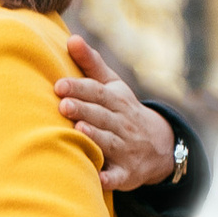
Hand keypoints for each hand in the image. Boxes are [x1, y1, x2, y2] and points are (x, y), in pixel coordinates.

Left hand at [54, 33, 180, 193]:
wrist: (158, 146)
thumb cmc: (122, 110)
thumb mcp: (113, 86)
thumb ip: (91, 64)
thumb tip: (71, 38)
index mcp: (117, 101)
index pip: (98, 92)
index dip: (80, 88)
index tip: (59, 85)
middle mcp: (122, 124)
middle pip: (102, 116)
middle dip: (84, 110)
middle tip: (63, 105)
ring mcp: (126, 149)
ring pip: (109, 142)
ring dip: (95, 137)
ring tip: (78, 129)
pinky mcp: (126, 174)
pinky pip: (118, 177)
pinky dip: (109, 178)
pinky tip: (96, 178)